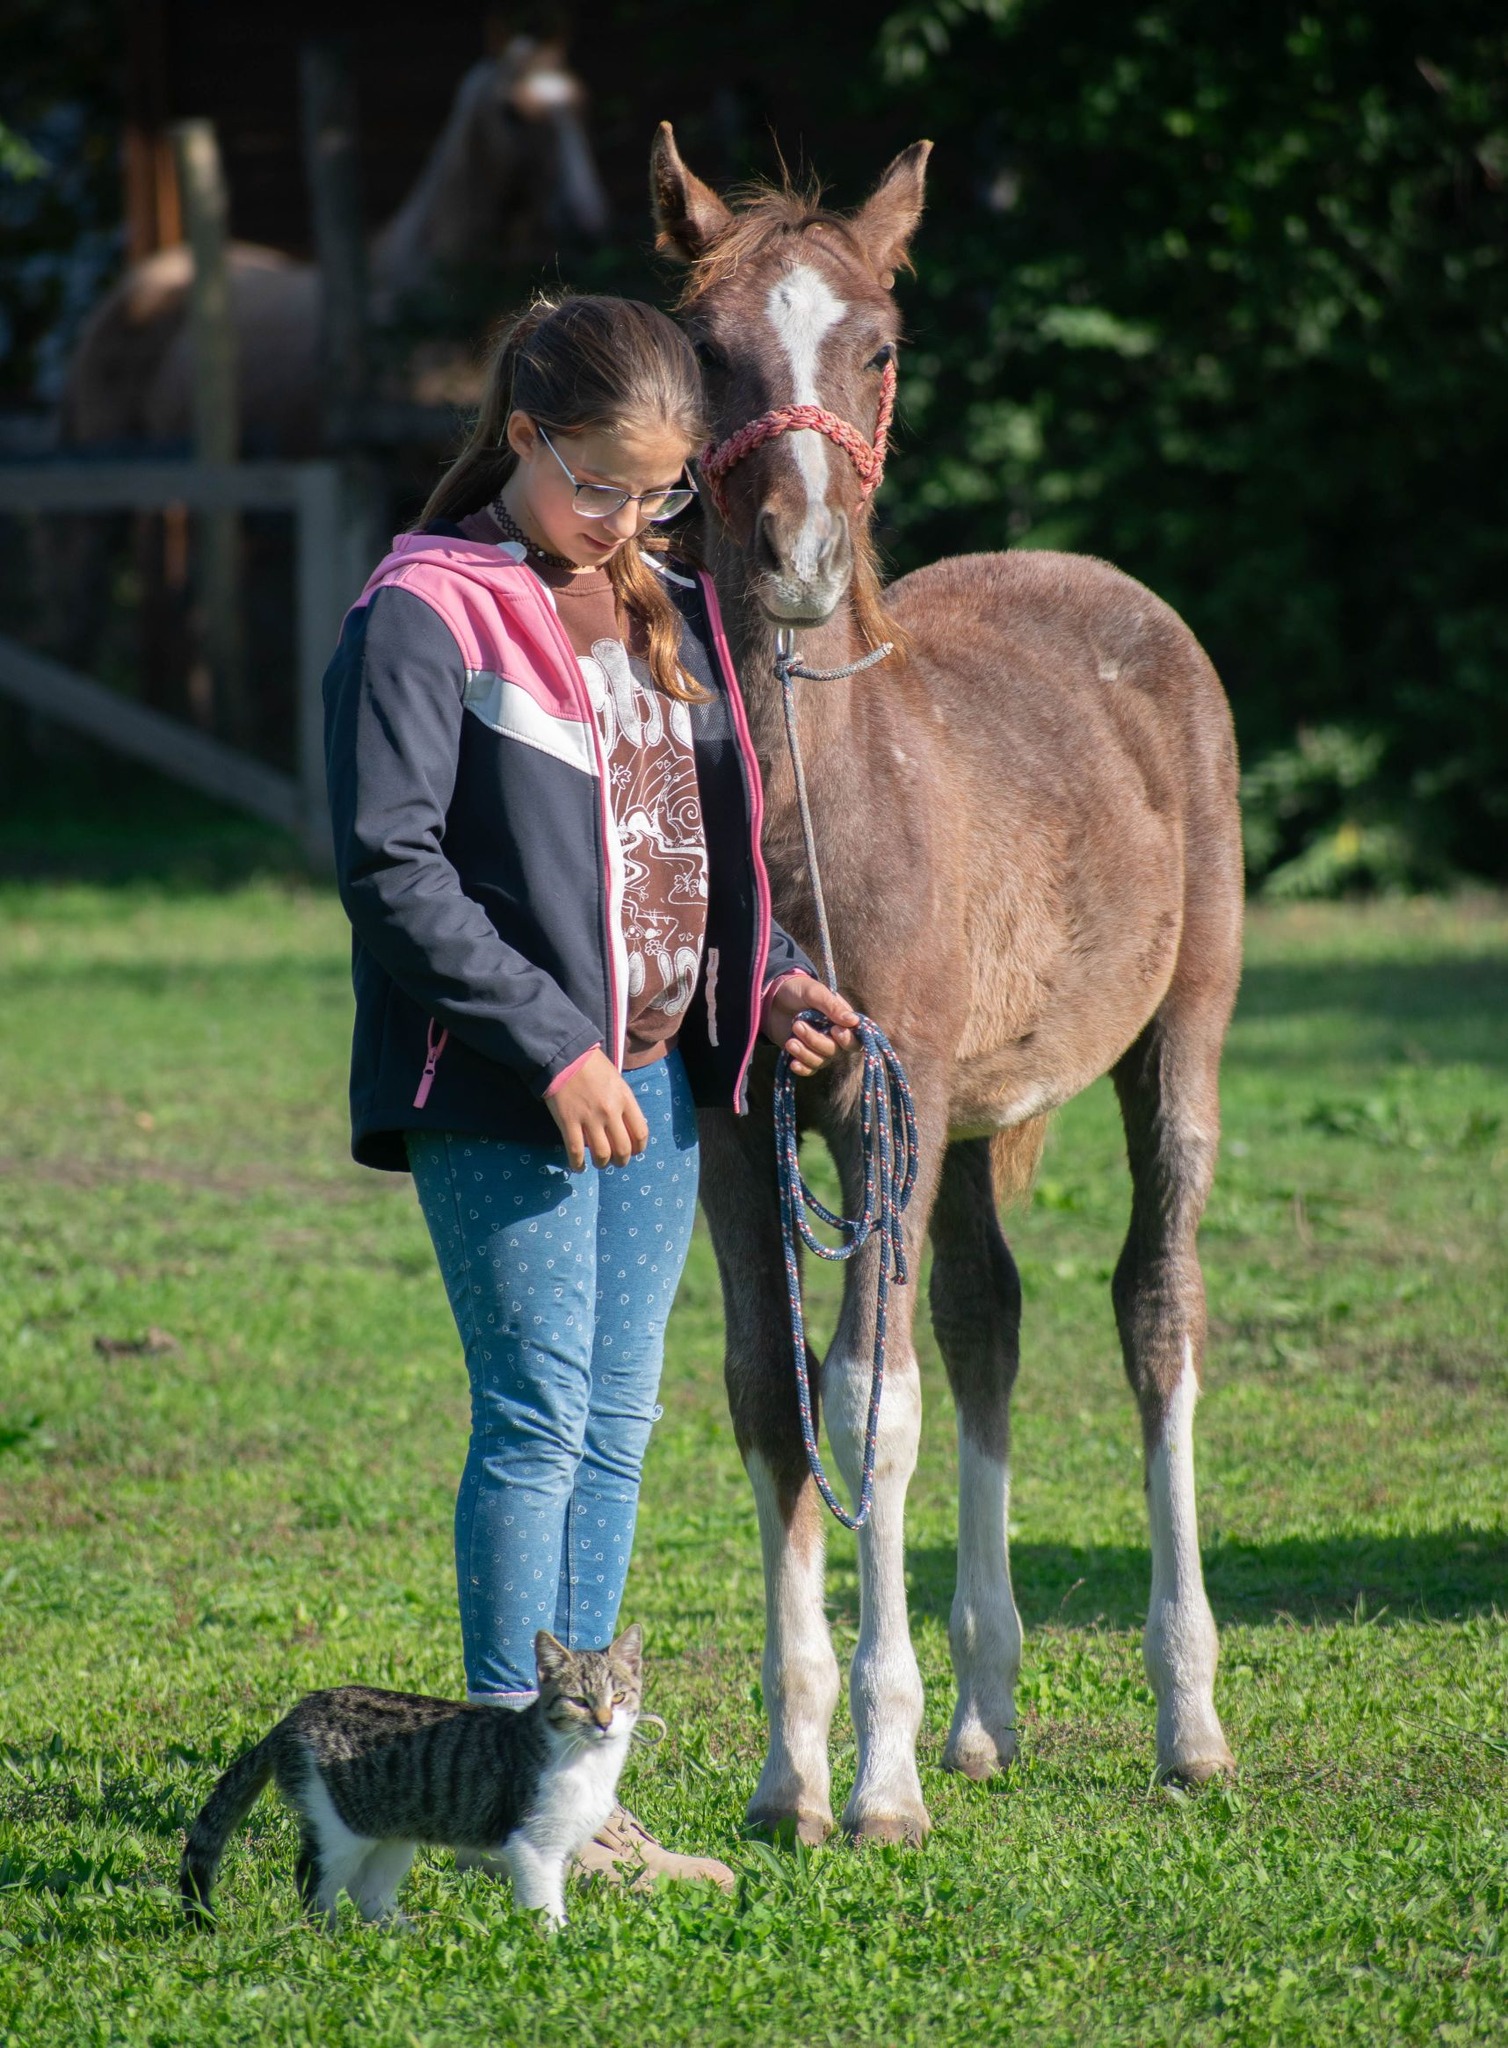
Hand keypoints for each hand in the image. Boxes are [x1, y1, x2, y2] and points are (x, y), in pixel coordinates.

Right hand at [545, 1050, 648, 1170]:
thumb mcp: (617, 1081)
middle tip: (616, 1161)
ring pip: (602, 1154)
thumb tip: (630, 1127)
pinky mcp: (568, 1122)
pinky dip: (577, 1164)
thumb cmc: (593, 1066)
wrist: (566, 1056)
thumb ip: (625, 1103)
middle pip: (623, 1149)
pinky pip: (575, 1151)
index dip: (639, 1148)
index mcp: (625, 1099)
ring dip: (602, 1164)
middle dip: (621, 1160)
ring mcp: (589, 1118)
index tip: (634, 1151)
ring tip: (599, 1163)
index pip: (641, 1133)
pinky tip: (578, 1167)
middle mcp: (610, 1111)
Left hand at [762, 974, 860, 1076]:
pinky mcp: (804, 1054)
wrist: (772, 997)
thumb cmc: (798, 990)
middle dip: (816, 1041)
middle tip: (797, 1025)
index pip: (855, 1039)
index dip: (847, 1040)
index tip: (834, 1030)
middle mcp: (834, 1036)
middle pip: (835, 1051)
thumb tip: (854, 1021)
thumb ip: (833, 1006)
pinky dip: (802, 1068)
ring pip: (821, 1061)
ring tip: (790, 1041)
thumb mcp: (815, 992)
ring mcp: (819, 1047)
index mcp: (842, 1020)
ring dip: (805, 1053)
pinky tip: (793, 1063)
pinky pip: (809, 1069)